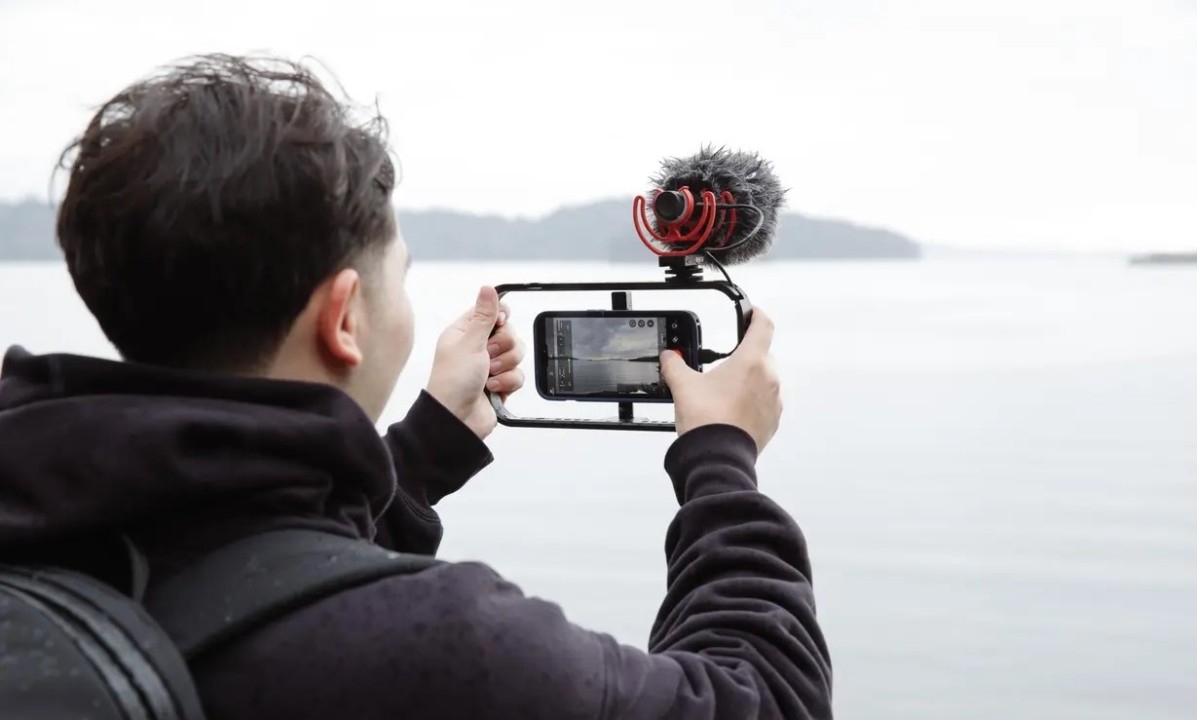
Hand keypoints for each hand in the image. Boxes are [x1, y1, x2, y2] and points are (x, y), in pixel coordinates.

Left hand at [425, 286, 525, 439]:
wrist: (456, 420)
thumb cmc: (452, 382)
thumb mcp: (469, 343)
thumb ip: (484, 316)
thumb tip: (487, 288)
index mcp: (465, 332)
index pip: (493, 312)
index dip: (501, 317)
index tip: (498, 325)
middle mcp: (478, 347)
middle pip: (510, 333)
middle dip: (504, 347)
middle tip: (488, 356)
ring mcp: (490, 366)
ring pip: (517, 354)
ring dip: (505, 366)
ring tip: (488, 376)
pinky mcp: (501, 383)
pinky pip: (519, 375)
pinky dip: (508, 382)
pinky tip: (493, 389)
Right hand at [659, 308, 780, 452]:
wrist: (717, 457)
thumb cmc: (706, 421)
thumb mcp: (683, 385)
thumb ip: (674, 365)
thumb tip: (669, 357)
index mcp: (751, 361)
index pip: (763, 326)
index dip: (757, 315)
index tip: (753, 314)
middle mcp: (769, 378)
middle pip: (762, 355)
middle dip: (745, 356)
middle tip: (725, 365)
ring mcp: (774, 401)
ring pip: (765, 379)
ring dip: (749, 380)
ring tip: (725, 393)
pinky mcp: (773, 420)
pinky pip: (766, 402)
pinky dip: (753, 401)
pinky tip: (732, 411)